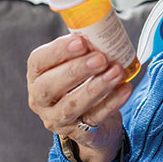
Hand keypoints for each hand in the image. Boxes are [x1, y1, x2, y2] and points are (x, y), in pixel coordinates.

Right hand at [27, 35, 131, 161]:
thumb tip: (100, 28)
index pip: (38, 62)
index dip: (58, 51)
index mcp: (37, 76)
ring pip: (72, 105)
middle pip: (50, 86)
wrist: (91, 124)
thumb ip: (82, 50)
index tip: (81, 41)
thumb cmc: (81, 84)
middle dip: (76, 70)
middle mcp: (41, 100)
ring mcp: (58, 119)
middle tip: (100, 58)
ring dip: (96, 87)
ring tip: (116, 72)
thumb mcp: (75, 66)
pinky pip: (95, 118)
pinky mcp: (79, 133)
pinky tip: (125, 88)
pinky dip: (112, 102)